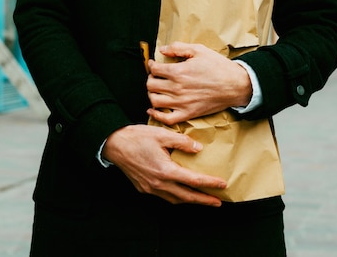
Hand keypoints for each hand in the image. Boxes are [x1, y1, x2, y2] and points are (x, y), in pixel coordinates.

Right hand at [102, 124, 225, 205]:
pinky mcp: (144, 188)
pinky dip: (176, 197)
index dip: (209, 183)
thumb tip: (198, 148)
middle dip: (204, 200)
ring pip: (175, 200)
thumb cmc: (136, 137)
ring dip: (189, 200)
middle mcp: (159, 183)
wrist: (114, 144)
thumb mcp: (162, 134)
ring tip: (201, 198)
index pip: (193, 181)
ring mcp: (151, 188)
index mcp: (166, 170)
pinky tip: (179, 191)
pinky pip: (164, 196)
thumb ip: (182, 141)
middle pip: (186, 197)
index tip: (222, 185)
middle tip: (218, 201)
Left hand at [146, 41, 251, 124]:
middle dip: (150, 79)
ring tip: (157, 89)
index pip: (154, 70)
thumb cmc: (218, 66)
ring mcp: (181, 103)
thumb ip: (178, 48)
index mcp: (178, 72)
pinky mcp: (188, 113)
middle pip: (151, 85)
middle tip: (155, 76)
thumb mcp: (199, 50)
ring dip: (152, 94)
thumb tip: (162, 49)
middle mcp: (177, 88)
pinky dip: (157, 115)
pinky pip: (166, 119)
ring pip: (154, 101)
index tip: (153, 64)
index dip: (151, 65)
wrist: (235, 85)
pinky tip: (154, 109)